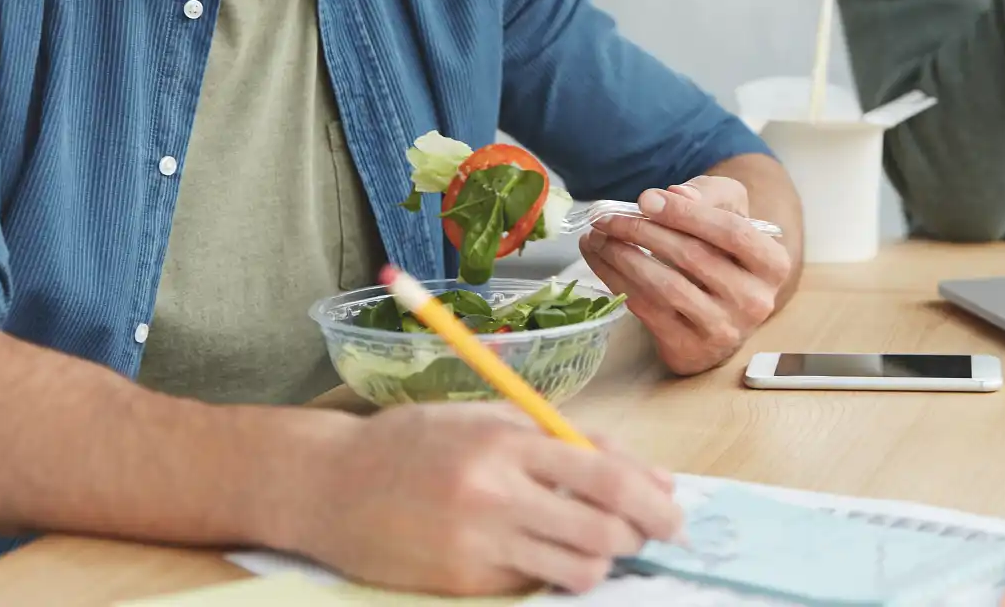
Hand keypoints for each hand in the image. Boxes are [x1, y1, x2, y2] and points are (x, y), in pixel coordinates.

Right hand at [290, 403, 681, 596]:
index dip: (654, 501)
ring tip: (593, 546)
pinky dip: (548, 574)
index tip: (675, 513)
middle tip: (648, 537)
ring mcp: (478, 544)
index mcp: (508, 441)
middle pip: (605, 529)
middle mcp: (496, 493)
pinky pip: (532, 586)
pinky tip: (537, 554)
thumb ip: (566, 443)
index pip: (607, 477)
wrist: (329, 486)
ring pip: (579, 569)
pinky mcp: (462, 583)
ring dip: (600, 562)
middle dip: (640, 537)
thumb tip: (647, 477)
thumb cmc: (417, 444)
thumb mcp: (492, 419)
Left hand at [579, 176, 792, 375]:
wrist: (724, 303)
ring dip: (622, 257)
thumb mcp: (728, 208)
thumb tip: (672, 197)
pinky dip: (616, 281)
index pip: (731, 232)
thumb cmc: (725, 246)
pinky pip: (647, 310)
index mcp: (772, 264)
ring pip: (665, 286)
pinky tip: (601, 260)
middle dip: (642, 231)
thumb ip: (706, 194)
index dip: (686, 214)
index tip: (645, 199)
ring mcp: (723, 330)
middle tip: (607, 216)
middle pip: (693, 257)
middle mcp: (755, 302)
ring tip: (596, 237)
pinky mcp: (691, 349)